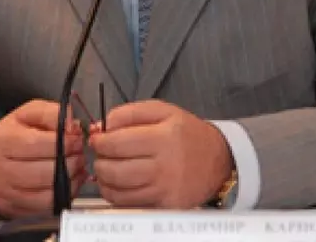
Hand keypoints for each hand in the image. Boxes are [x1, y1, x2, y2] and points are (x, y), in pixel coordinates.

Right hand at [0, 99, 86, 217]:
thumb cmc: (12, 135)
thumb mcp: (28, 114)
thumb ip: (50, 113)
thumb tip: (73, 125)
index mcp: (3, 141)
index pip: (36, 144)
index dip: (63, 142)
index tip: (77, 138)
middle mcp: (2, 170)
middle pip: (44, 172)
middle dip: (71, 162)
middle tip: (80, 153)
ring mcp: (7, 193)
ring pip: (48, 193)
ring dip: (71, 179)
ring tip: (78, 166)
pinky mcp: (14, 209)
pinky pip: (46, 207)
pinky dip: (65, 194)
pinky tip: (70, 181)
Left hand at [89, 100, 233, 208]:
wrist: (218, 160)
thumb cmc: (187, 133)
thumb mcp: (163, 110)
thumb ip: (129, 113)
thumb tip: (101, 126)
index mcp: (164, 135)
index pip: (118, 142)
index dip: (100, 142)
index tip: (97, 139)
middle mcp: (165, 164)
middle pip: (115, 169)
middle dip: (99, 161)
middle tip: (101, 154)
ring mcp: (165, 188)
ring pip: (118, 190)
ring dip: (104, 179)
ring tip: (107, 168)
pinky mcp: (165, 205)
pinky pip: (129, 204)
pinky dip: (115, 194)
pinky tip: (117, 183)